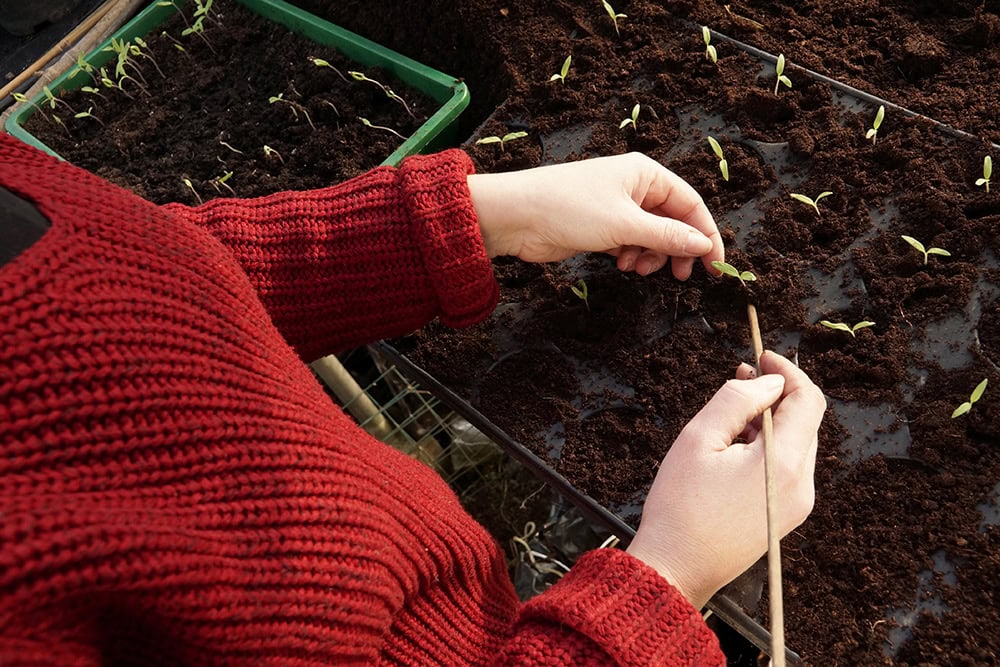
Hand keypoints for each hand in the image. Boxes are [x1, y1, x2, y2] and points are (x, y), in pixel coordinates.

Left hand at [467, 152, 723, 279]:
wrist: (517, 216)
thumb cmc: (569, 208)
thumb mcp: (624, 225)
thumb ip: (667, 237)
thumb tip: (703, 245)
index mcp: (645, 174)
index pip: (690, 204)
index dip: (705, 235)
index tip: (715, 266)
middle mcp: (634, 187)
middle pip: (672, 221)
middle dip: (677, 249)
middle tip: (678, 276)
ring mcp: (616, 207)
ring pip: (650, 235)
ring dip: (650, 256)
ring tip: (637, 270)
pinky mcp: (600, 226)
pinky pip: (629, 242)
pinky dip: (631, 255)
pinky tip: (621, 264)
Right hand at [625, 351, 825, 608]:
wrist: (676, 569)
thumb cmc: (680, 506)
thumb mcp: (699, 439)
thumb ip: (736, 400)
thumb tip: (766, 381)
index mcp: (785, 463)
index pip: (807, 400)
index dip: (786, 371)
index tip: (760, 356)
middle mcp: (802, 485)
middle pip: (806, 421)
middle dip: (777, 393)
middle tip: (742, 374)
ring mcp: (796, 504)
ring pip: (797, 443)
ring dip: (771, 419)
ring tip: (732, 411)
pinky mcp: (784, 516)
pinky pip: (787, 468)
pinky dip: (768, 445)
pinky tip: (736, 443)